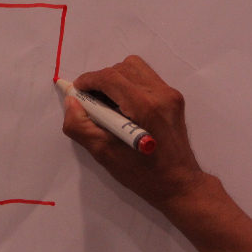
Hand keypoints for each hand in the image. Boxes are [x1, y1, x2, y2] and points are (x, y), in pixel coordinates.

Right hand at [62, 55, 204, 209]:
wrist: (179, 183)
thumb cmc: (142, 174)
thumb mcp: (104, 153)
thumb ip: (80, 125)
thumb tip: (72, 101)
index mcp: (144, 107)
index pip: (109, 77)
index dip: (88, 81)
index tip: (77, 92)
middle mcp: (160, 93)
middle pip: (122, 67)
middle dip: (101, 80)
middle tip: (92, 102)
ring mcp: (170, 94)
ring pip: (135, 67)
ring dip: (116, 79)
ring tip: (109, 103)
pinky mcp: (174, 98)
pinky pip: (145, 78)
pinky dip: (129, 85)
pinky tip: (125, 107)